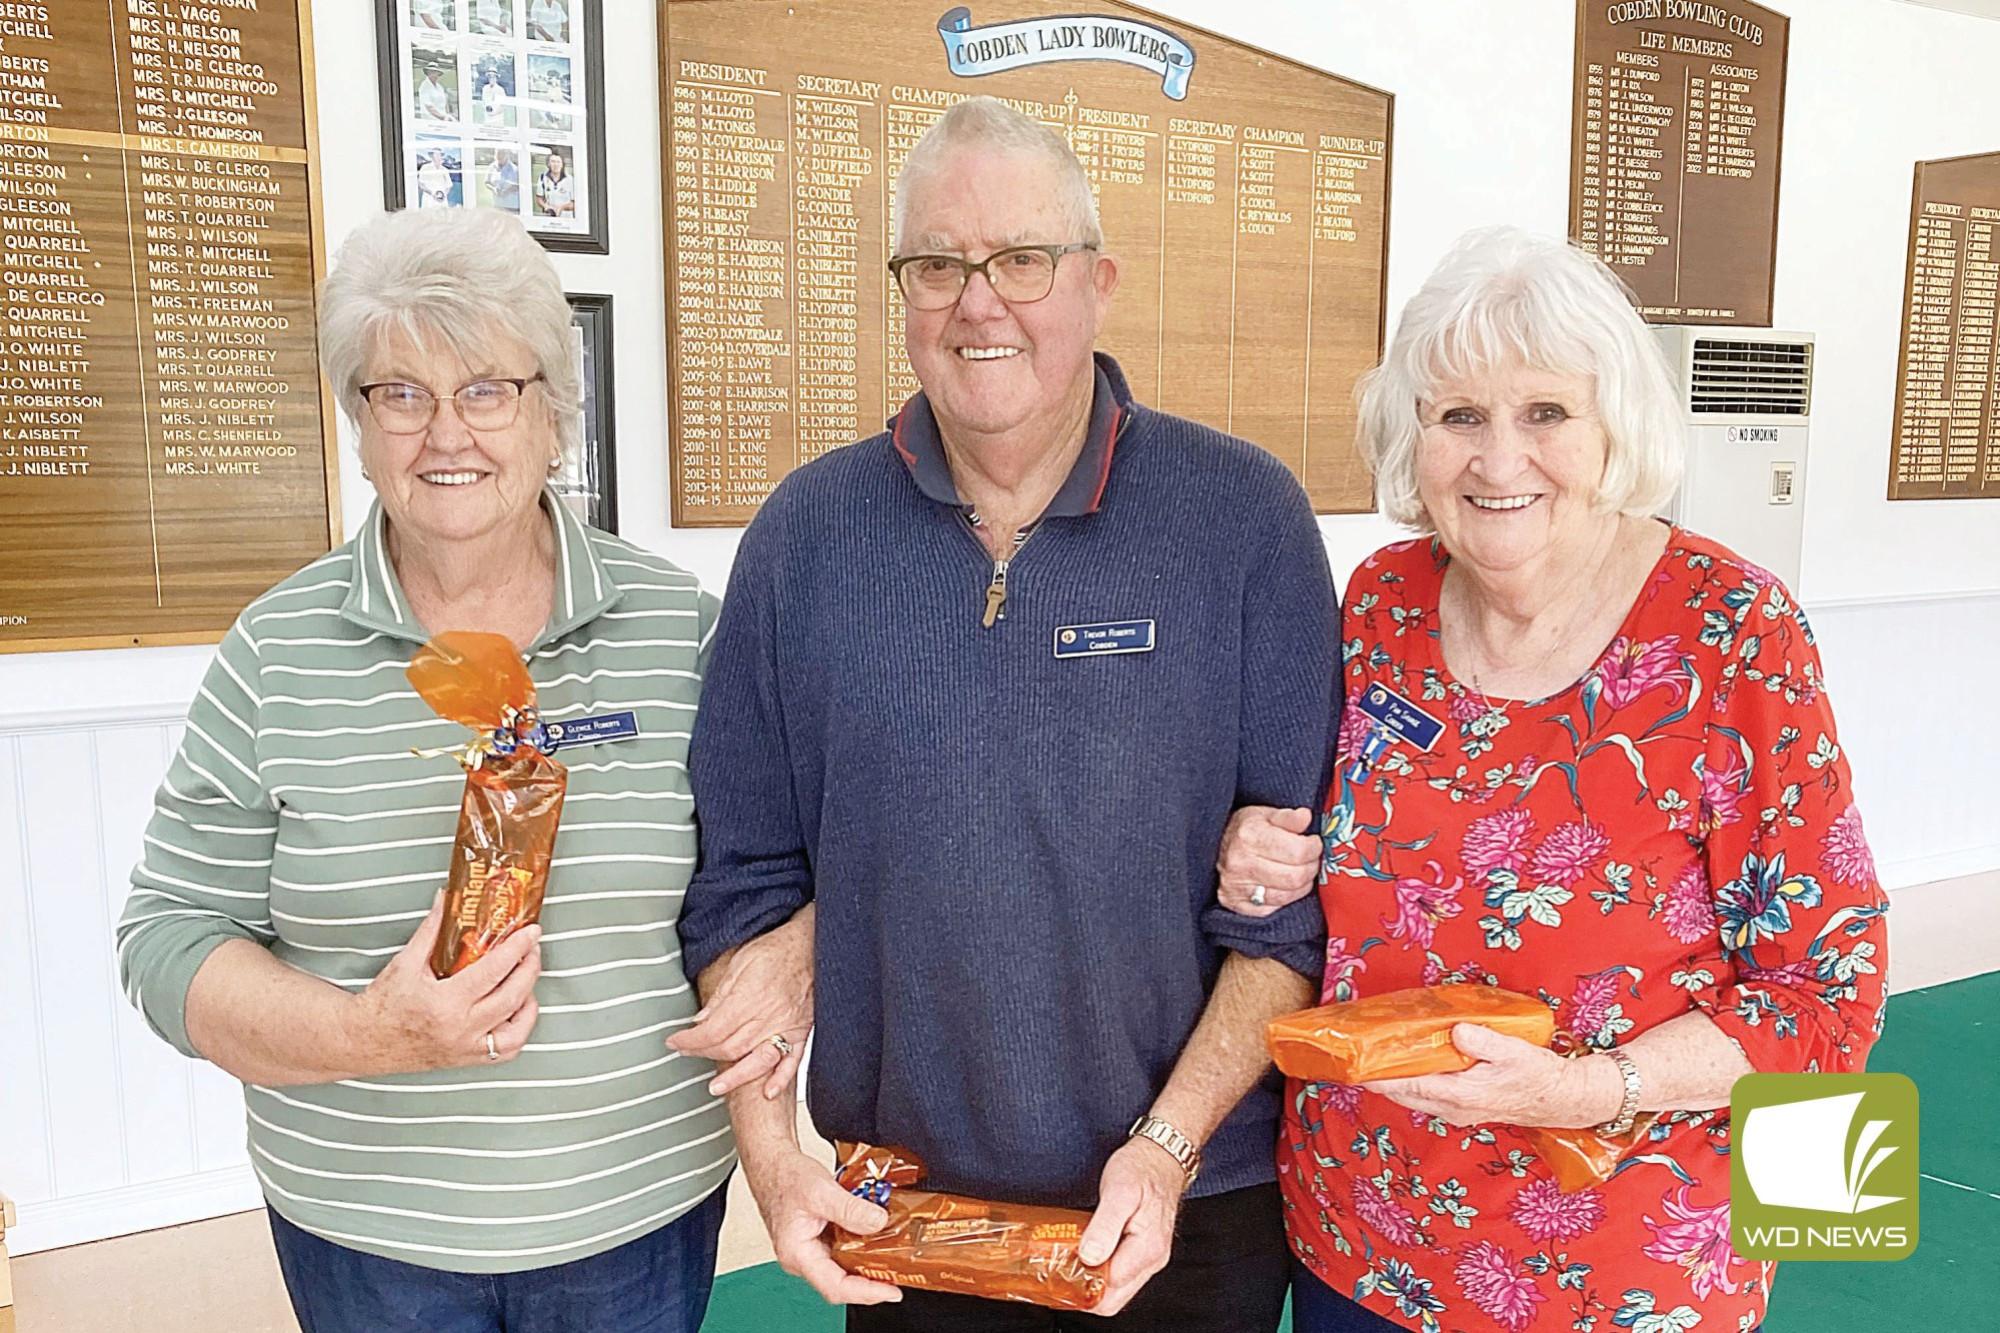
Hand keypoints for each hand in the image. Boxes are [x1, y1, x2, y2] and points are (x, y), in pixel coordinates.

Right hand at [349, 891, 541, 1073]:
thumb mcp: (405, 962)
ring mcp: (466, 1048)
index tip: (530, 933)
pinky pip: (506, 1050)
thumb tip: (446, 899)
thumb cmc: (382, 1006)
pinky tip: (517, 1009)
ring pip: (517, 1029)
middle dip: (530, 967)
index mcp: (445, 1003)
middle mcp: (460, 1029)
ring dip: (529, 1001)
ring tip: (526, 978)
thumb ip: (431, 929)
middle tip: (533, 948)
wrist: (363, 1041)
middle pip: (513, 996)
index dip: (518, 948)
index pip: (494, 971)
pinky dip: (519, 1029)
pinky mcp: (467, 1059)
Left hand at [668, 908, 813, 1096]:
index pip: (712, 1030)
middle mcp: (768, 1017)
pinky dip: (781, 1079)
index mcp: (749, 998)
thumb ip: (720, 995)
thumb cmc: (775, 950)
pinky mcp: (801, 1031)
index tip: (675, 1042)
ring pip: (757, 1061)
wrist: (810, 945)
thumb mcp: (738, 963)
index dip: (689, 1040)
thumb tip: (701, 1020)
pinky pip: (792, 1061)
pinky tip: (768, 1091)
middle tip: (687, 1053)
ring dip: (735, 1078)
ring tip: (717, 1087)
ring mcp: (787, 1027)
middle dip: (703, 1054)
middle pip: (729, 1048)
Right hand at [746, 1147, 901, 1305]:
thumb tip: (877, 1223)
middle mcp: (804, 1258)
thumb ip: (850, 1208)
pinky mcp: (819, 1240)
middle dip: (872, 1282)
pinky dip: (862, 1246)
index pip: (834, 1287)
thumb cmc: (784, 1177)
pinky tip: (877, 1237)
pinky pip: (843, 1251)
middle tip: (900, 1274)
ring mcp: (812, 1250)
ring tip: (894, 1258)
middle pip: (842, 1282)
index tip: (891, 1290)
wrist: (773, 1163)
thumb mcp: (820, 1190)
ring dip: (868, 1264)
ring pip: (844, 1267)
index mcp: (797, 1254)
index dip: (865, 1293)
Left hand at [1077, 1137, 1185, 1315]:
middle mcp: (1153, 1259)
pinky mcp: (1145, 1251)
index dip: (1083, 1284)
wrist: (1162, 1155)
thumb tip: (1091, 1257)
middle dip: (1086, 1292)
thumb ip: (1105, 1227)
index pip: (1111, 1288)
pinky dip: (1102, 1271)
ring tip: (1070, 1263)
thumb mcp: (1118, 1191)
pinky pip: (1121, 1275)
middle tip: (1061, 1273)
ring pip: (1118, 1289)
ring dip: (1093, 1282)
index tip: (1061, 1272)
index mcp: (1148, 1248)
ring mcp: (1150, 1257)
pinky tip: (1086, 1256)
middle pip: (1115, 1299)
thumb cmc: (1142, 1168)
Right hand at [1215, 806, 1319, 916]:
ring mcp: (1238, 887)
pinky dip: (1286, 898)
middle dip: (1311, 867)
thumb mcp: (1263, 814)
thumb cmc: (1242, 830)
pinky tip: (1285, 885)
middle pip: (1295, 876)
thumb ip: (1287, 817)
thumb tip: (1305, 817)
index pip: (1298, 851)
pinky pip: (1275, 908)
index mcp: (1249, 836)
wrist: (1212, 849)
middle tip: (1310, 858)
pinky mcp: (1239, 904)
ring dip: (1302, 884)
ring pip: (1287, 895)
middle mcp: (1241, 863)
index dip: (1314, 848)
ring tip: (1300, 870)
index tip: (1314, 843)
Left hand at [1362, 1024, 1619, 1128]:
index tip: (1353, 1067)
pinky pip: (1425, 1096)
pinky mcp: (1462, 1107)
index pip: (1407, 1086)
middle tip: (1352, 1057)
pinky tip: (1405, 1065)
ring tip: (1371, 1059)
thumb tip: (1456, 1030)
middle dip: (1375, 1078)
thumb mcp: (1513, 1051)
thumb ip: (1482, 1041)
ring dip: (1390, 1081)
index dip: (1377, 1077)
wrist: (1561, 1099)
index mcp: (1459, 1094)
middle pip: (1401, 1094)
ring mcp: (1456, 1111)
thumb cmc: (1537, 1074)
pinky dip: (1409, 1083)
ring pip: (1412, 1097)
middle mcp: (1452, 1108)